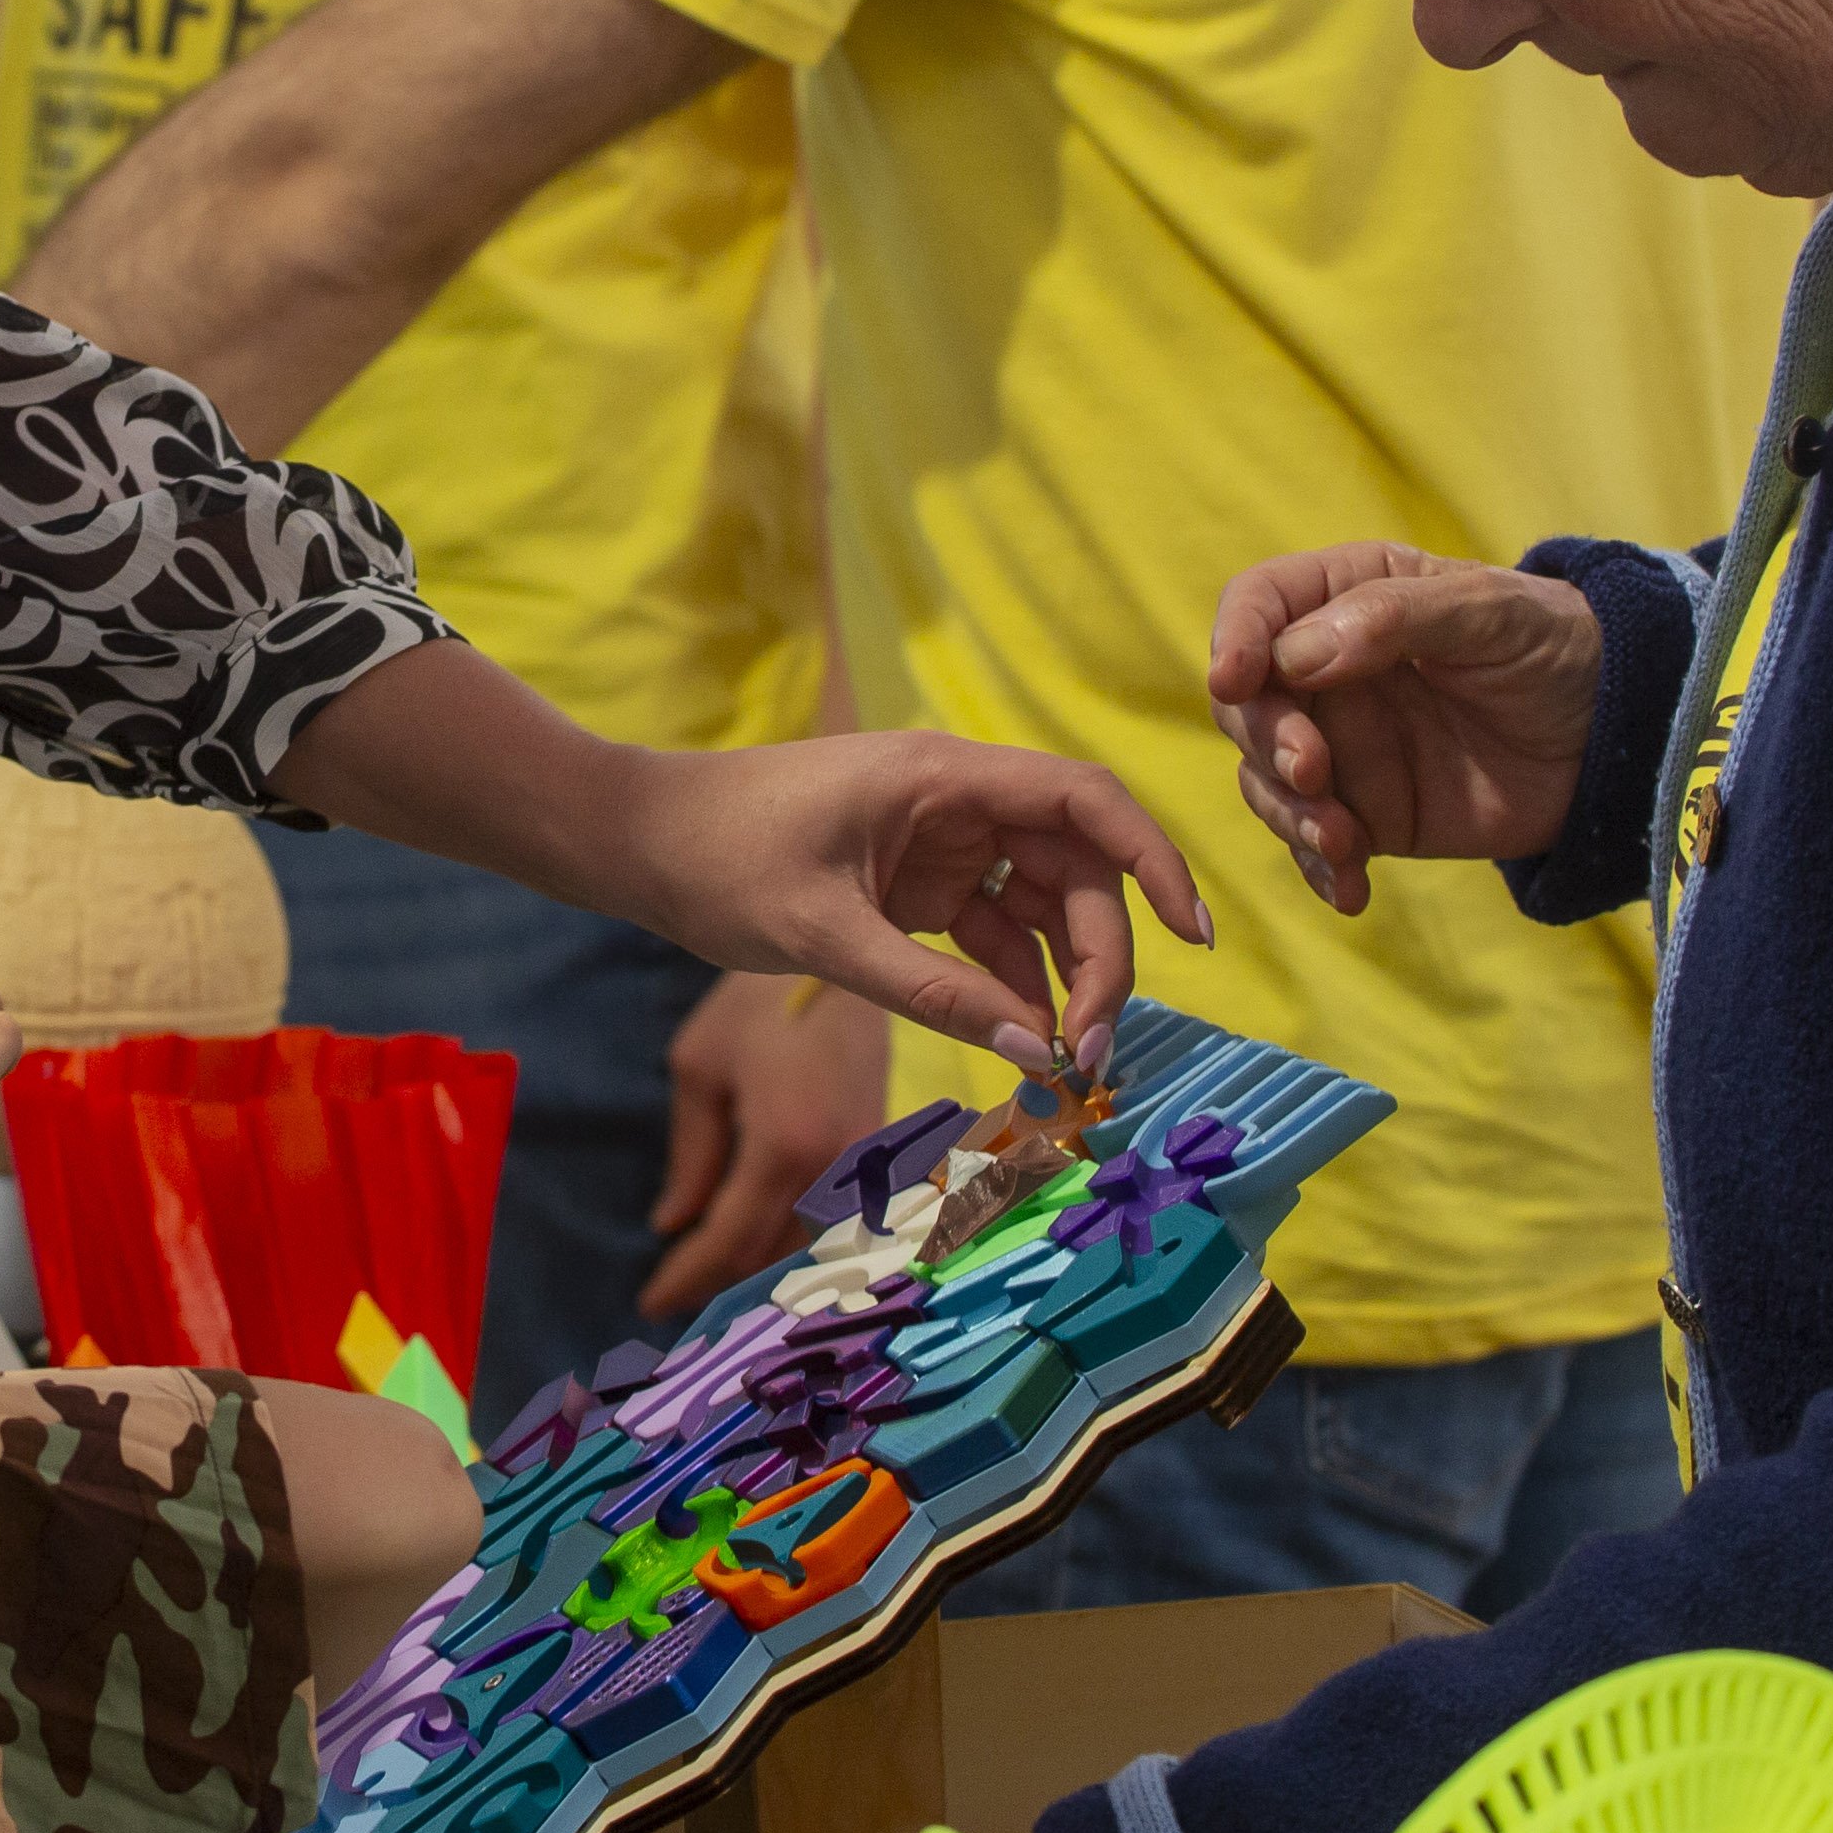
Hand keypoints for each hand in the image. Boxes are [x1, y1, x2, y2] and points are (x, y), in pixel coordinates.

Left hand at [603, 731, 1204, 1082]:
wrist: (638, 844)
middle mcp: (958, 799)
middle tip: (1090, 1047)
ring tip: (1064, 1056)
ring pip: (1043, 903)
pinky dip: (1015, 983)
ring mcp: (941, 841)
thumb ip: (932, 992)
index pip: (1083, 801)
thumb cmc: (719, 862)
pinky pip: (994, 932)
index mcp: (944, 776)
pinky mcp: (919, 884)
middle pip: (1075, 866)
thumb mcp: (824, 935)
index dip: (1151, 860)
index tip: (1193, 934)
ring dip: (1064, 975)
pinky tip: (1025, 1039)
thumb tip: (1034, 1050)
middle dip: (1101, 953)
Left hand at [642, 974, 889, 1316]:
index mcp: (785, 1144)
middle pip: (774, 1256)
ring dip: (761, 1268)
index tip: (648, 1302)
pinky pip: (837, 1219)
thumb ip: (692, 1156)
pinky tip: (762, 1242)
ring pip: (811, 1246)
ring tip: (710, 1278)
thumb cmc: (757, 999)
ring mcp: (870, 1165)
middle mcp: (838, 1166)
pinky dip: (796, 1239)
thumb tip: (671, 1225)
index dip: (687, 1277)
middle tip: (675, 1299)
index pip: (730, 1239)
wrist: (842, 954)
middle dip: (722, 1283)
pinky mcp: (886, 1155)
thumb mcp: (701, 1069)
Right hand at [1206, 543, 1602, 913]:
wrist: (1616, 735)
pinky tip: (1352, 889)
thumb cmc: (1554, 646)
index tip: (1235, 680)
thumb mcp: (1488, 613)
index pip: (1259, 604)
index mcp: (1346, 597)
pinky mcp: (1369, 813)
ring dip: (1289, 814)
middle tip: (1314, 770)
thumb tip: (1295, 655)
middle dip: (1267, 740)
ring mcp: (1343, 747)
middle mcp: (1327, 672)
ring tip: (1344, 841)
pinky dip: (1322, 870)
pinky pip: (1315, 845)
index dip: (1235, 637)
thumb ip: (1394, 619)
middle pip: (1248, 703)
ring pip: (1266, 779)